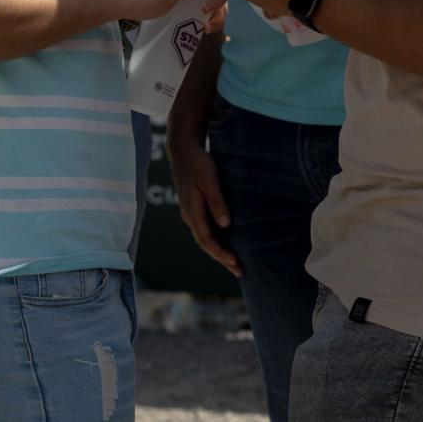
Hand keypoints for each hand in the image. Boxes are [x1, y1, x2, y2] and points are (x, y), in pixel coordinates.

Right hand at [165, 125, 239, 276]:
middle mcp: (189, 216)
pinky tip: (226, 240)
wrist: (183, 150)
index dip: (221, 253)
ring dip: (219, 250)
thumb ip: (217, 202)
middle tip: (239, 271)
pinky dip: (215, 239)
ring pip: (205, 237)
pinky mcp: (194, 207)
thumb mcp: (210, 181)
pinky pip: (205, 228)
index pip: (207, 240)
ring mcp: (190, 212)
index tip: (235, 263)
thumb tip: (225, 225)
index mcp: (192, 212)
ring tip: (235, 262)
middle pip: (206, 243)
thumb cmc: (198, 164)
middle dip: (222, 258)